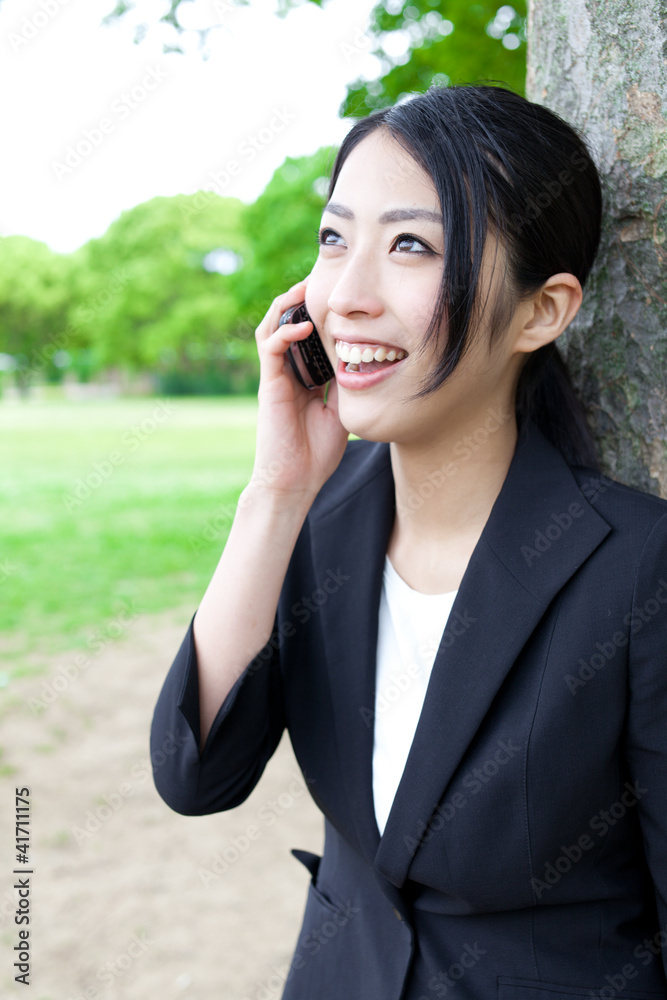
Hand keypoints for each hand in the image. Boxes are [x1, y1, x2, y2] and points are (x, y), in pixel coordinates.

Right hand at [250, 276, 347, 502]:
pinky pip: (271, 348)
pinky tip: (305, 325)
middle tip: (323, 280)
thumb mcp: (343, 411)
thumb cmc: (318, 453)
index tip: (341, 296)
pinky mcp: (269, 385)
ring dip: (288, 305)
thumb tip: (368, 363)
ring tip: (306, 288)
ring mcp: (276, 377)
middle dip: (303, 300)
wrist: (295, 482)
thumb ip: (348, 385)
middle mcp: (288, 372)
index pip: (310, 335)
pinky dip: (285, 332)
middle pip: (289, 323)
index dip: (322, 313)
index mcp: (305, 377)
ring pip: (273, 327)